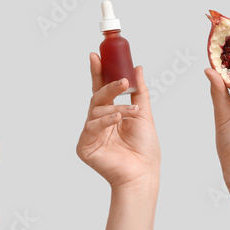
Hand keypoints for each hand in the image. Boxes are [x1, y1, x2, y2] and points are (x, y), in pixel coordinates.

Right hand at [77, 55, 159, 189]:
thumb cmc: (144, 150)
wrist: (143, 174)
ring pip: (96, 111)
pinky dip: (105, 121)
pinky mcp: (85, 146)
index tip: (96, 55)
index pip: (101, 89)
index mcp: (110, 114)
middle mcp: (98, 122)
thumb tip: (137, 68)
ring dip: (115, 109)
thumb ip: (139, 92)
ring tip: (131, 112)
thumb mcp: (144, 115)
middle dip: (108, 87)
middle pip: (97, 98)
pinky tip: (117, 119)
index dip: (98, 72)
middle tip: (121, 80)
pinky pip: (92, 127)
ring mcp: (90, 134)